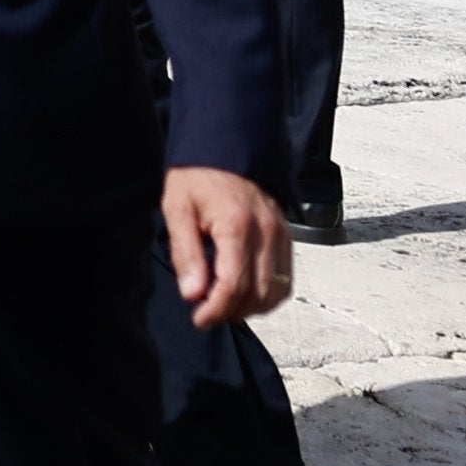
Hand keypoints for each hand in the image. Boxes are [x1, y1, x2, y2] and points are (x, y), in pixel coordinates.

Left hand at [166, 167, 292, 326]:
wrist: (228, 146)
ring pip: (276, 292)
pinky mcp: (288, 237)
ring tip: (224, 305)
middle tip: (207, 313)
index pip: (234, 286)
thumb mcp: (178, 208)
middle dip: (232, 312)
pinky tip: (244, 293)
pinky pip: (286, 280)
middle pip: (257, 295)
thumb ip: (186, 253)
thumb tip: (193, 295)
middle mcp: (267, 233)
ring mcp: (282, 235)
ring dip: (251, 308)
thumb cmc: (198, 175)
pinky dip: (267, 295)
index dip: (216, 311)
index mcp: (237, 226)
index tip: (199, 318)